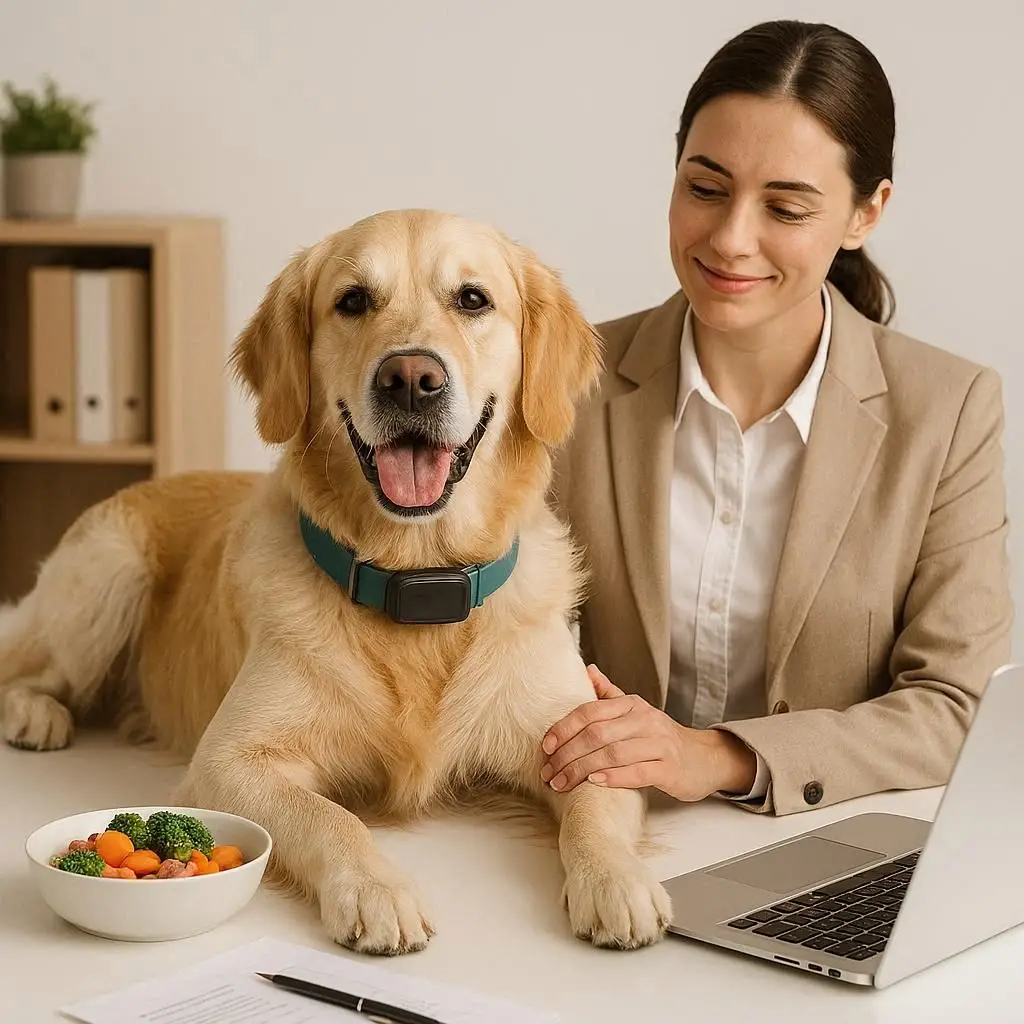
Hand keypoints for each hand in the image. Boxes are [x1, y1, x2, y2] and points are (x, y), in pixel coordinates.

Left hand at [540, 665, 756, 801]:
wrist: (704, 758)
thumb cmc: (660, 737)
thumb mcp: (635, 711)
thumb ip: (609, 694)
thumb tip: (587, 670)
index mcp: (631, 705)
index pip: (590, 711)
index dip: (564, 728)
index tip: (545, 746)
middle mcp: (645, 720)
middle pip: (597, 734)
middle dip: (567, 754)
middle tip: (548, 772)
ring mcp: (659, 744)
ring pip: (613, 754)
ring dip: (582, 770)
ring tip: (562, 783)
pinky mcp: (670, 769)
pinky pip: (637, 772)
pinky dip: (613, 777)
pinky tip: (594, 783)